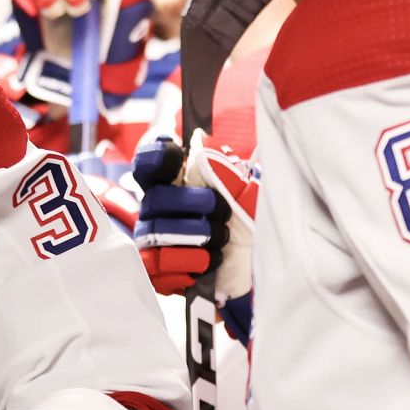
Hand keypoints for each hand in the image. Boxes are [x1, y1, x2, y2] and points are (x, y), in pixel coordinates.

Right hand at [131, 131, 258, 297]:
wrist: (258, 267)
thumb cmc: (248, 224)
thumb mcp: (245, 189)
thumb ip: (221, 166)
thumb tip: (197, 138)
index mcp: (177, 182)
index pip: (150, 160)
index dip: (157, 156)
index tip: (178, 158)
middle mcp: (158, 208)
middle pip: (156, 198)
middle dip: (195, 206)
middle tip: (222, 214)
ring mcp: (154, 240)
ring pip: (156, 233)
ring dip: (195, 239)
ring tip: (218, 245)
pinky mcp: (158, 271)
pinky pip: (156, 266)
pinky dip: (187, 265)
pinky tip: (205, 264)